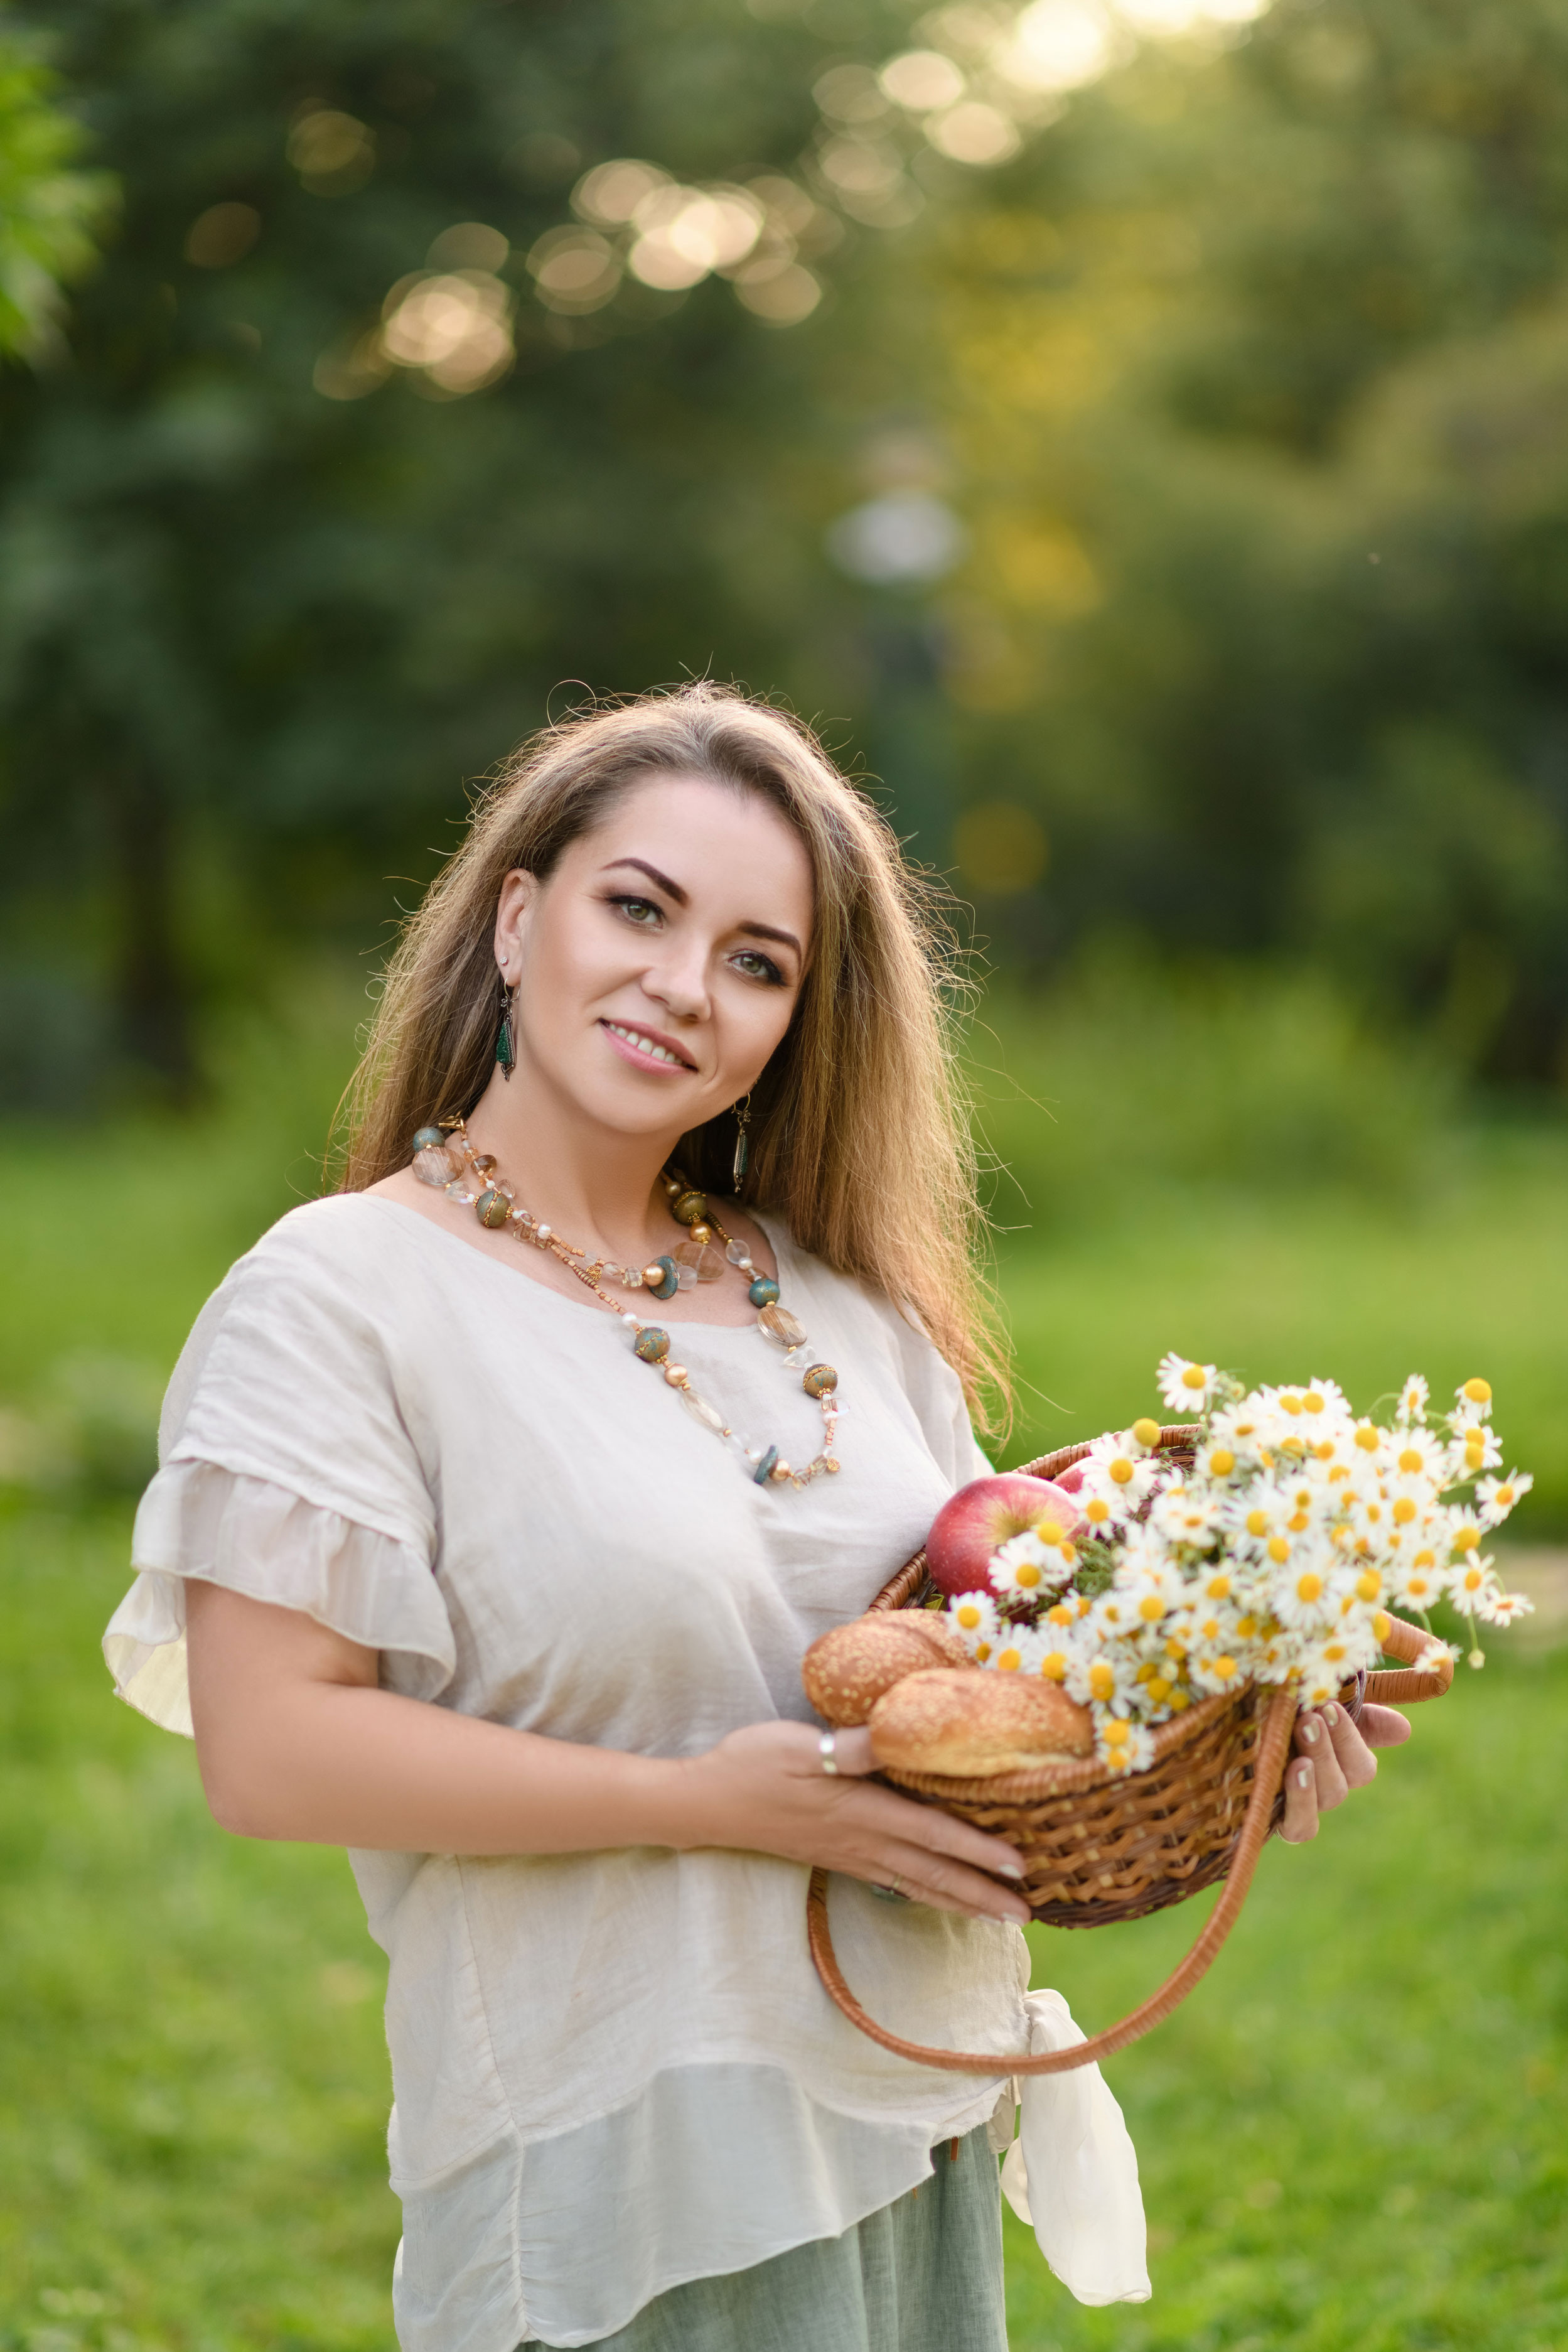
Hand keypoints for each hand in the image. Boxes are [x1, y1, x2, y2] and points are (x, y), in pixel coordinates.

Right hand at [676, 1720, 1031, 1926]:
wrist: (705, 1803)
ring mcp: (848, 1853)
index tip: (1019, 1867)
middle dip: (981, 1893)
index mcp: (861, 1810)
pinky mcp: (834, 1856)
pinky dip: (923, 1893)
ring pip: (915, 1883)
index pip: (932, 1834)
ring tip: (998, 1917)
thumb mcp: (798, 1746)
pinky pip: (891, 1881)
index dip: (977, 1851)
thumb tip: (897, 1735)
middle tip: (1026, 1914)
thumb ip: (849, 1748)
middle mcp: (861, 1840)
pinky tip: (935, 1898)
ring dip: (959, 1901)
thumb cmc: (751, 1764)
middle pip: (932, 1872)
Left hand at [1279, 1698, 1409, 1843]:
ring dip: (1318, 1769)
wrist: (1223, 1720)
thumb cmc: (1276, 1703)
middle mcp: (1323, 1786)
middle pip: (1345, 1781)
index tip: (1330, 1706)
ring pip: (1328, 1800)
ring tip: (1301, 1742)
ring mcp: (1299, 1804)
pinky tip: (1293, 1774)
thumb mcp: (1317, 1697)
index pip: (1362, 1765)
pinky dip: (1301, 1804)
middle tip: (1311, 1717)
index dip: (1353, 1739)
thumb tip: (1403, 1729)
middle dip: (1332, 1747)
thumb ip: (1360, 1710)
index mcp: (1339, 1760)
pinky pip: (1299, 1827)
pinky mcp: (1273, 1816)